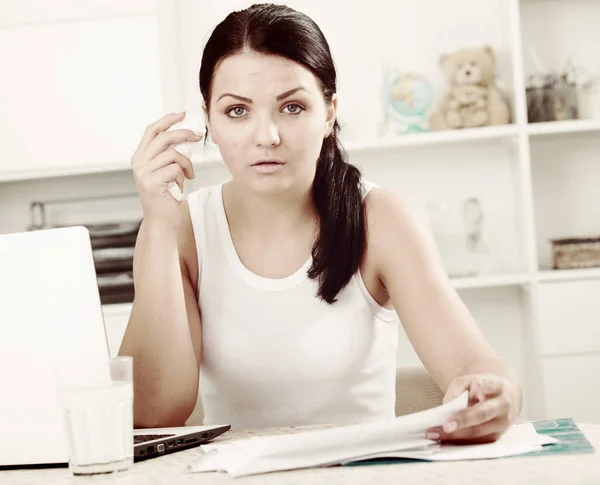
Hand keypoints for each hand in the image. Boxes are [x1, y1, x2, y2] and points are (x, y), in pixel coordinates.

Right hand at [131, 112, 201, 227]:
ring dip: (186, 164)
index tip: (182, 114)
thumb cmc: (168, 197)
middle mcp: (138, 163)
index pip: (152, 130)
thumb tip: (186, 134)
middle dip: (184, 134)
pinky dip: (183, 176)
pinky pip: (174, 169)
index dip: (167, 120)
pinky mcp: (151, 183)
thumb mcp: (166, 171)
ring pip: (173, 154)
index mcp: (140, 157)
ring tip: (188, 175)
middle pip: (164, 138)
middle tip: (198, 136)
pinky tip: (180, 186)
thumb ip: (169, 154)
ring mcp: (143, 173)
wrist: (163, 221)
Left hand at [426, 373, 520, 443]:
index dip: (484, 386)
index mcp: (498, 386)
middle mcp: (503, 406)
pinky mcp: (497, 436)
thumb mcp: (471, 380)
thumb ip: (458, 387)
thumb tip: (448, 403)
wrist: (503, 398)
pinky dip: (460, 440)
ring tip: (437, 433)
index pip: (491, 385)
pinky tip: (444, 439)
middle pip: (483, 413)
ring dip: (456, 434)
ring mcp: (502, 423)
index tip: (475, 385)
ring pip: (479, 431)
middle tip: (446, 425)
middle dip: (463, 419)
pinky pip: (477, 441)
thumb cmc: (482, 388)